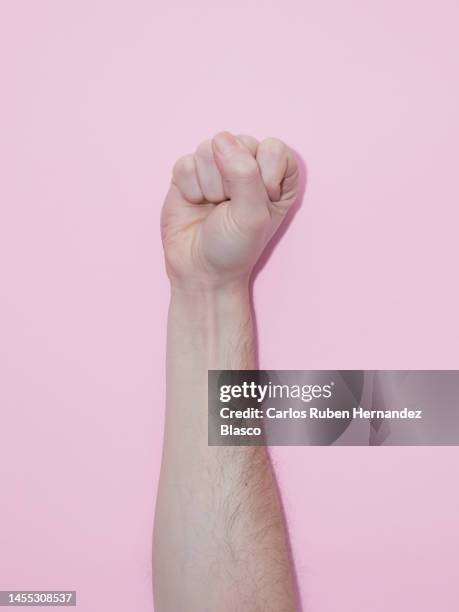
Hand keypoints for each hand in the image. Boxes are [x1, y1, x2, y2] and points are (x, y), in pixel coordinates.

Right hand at [161, 131, 298, 288]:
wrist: (201, 271)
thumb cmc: (235, 247)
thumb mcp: (252, 216)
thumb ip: (245, 174)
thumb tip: (221, 140)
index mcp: (277, 175)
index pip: (273, 148)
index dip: (263, 175)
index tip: (258, 203)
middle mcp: (248, 165)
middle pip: (239, 143)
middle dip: (231, 180)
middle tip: (230, 208)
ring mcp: (216, 166)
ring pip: (208, 149)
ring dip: (209, 186)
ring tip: (213, 207)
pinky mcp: (189, 173)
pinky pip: (185, 163)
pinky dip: (189, 188)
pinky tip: (195, 204)